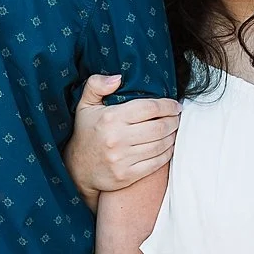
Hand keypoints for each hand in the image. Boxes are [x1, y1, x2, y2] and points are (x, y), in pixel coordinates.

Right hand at [65, 74, 180, 207]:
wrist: (76, 169)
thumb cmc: (86, 133)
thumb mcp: (85, 105)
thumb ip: (96, 85)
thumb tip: (118, 78)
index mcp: (110, 118)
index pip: (149, 108)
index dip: (167, 106)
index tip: (175, 106)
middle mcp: (117, 139)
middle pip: (159, 127)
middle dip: (174, 121)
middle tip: (177, 118)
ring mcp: (122, 159)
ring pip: (160, 145)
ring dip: (172, 136)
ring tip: (173, 130)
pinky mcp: (126, 175)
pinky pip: (156, 163)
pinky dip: (167, 153)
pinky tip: (168, 146)